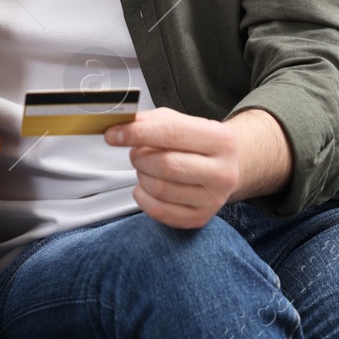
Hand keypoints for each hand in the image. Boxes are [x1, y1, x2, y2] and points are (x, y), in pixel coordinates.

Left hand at [105, 107, 240, 228]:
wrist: (224, 167)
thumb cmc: (197, 143)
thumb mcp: (179, 121)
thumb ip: (150, 121)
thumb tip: (121, 124)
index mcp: (221, 140)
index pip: (172, 132)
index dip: (137, 132)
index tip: (113, 134)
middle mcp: (223, 172)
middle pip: (166, 164)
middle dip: (140, 157)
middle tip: (136, 153)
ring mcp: (213, 199)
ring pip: (160, 189)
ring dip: (142, 176)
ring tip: (147, 168)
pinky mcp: (200, 218)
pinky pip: (158, 211)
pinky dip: (143, 197)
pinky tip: (147, 186)